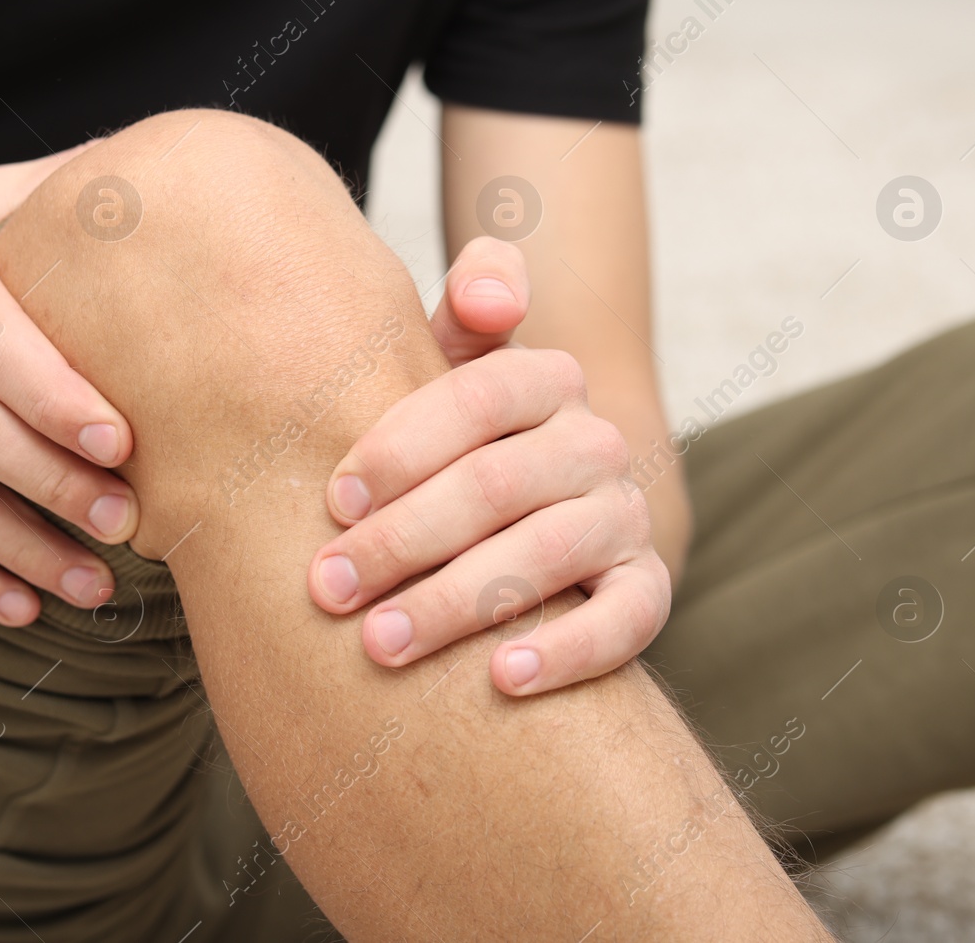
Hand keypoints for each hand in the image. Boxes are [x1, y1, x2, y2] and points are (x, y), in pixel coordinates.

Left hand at [308, 236, 670, 693]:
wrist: (524, 511)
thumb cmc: (452, 442)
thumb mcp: (450, 364)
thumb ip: (466, 311)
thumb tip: (488, 296)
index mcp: (543, 378)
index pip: (479, 396)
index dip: (403, 446)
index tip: (334, 501)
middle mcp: (594, 441)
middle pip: (498, 482)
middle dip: (403, 538)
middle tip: (329, 589)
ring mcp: (625, 514)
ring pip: (547, 553)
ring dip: (457, 601)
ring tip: (381, 644)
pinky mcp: (645, 586)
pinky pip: (627, 620)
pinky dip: (569, 650)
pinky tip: (502, 679)